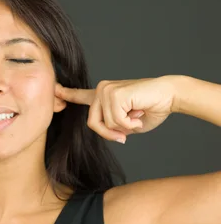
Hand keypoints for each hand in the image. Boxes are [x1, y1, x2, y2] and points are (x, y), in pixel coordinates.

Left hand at [55, 75, 176, 142]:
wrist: (168, 96)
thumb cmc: (151, 109)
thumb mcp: (126, 125)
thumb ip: (112, 128)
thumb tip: (109, 132)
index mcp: (103, 96)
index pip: (81, 96)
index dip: (67, 95)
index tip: (54, 90)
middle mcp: (101, 90)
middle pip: (93, 124)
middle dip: (110, 133)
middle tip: (127, 131)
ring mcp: (107, 90)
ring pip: (105, 124)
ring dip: (124, 127)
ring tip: (136, 116)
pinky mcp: (114, 93)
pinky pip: (115, 121)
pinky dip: (129, 124)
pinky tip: (139, 113)